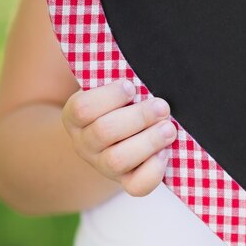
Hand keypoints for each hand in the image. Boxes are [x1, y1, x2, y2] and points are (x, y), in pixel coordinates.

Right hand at [62, 80, 176, 196]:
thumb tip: (142, 59)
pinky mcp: (125, 182)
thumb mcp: (111, 90)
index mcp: (76, 116)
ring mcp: (103, 165)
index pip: (83, 108)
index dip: (109, 97)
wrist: (117, 139)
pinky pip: (137, 186)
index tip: (131, 87)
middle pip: (104, 133)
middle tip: (162, 106)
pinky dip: (153, 170)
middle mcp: (85, 143)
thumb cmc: (120, 104)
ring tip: (168, 128)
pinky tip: (165, 152)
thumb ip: (120, 81)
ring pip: (117, 160)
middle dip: (138, 117)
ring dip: (148, 141)